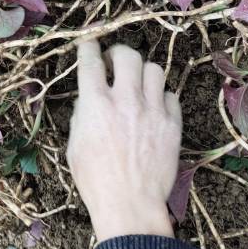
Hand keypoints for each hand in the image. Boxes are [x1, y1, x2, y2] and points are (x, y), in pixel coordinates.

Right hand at [67, 39, 181, 242]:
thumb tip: (89, 97)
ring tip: (136, 85)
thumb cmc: (96, 181)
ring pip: (154, 69)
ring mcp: (152, 111)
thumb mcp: (75, 146)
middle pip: (127, 55)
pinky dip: (160, 98)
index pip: (90, 60)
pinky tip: (153, 109)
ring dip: (142, 73)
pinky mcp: (172, 124)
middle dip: (118, 53)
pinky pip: (170, 96)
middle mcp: (125, 101)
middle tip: (114, 62)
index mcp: (96, 105)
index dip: (88, 45)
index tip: (89, 43)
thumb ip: (82, 115)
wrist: (130, 206)